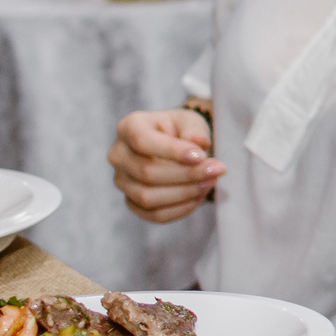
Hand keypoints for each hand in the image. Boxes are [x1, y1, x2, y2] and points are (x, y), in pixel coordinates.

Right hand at [109, 108, 220, 223]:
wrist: (176, 146)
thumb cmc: (182, 130)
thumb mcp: (191, 121)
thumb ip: (194, 129)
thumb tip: (198, 142)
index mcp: (129, 127)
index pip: (143, 141)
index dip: (172, 151)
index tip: (201, 156)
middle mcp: (118, 154)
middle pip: (147, 172)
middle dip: (187, 174)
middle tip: (217, 169)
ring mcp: (121, 180)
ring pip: (148, 197)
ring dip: (185, 193)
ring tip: (210, 182)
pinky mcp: (131, 202)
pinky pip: (154, 214)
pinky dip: (180, 209)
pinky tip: (199, 196)